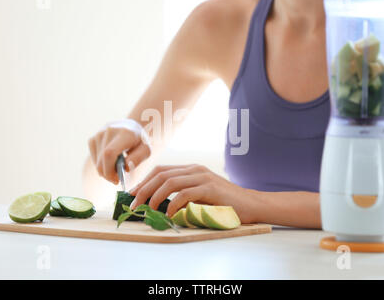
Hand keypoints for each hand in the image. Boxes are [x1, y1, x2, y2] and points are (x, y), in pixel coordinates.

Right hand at [88, 119, 150, 183]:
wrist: (131, 126)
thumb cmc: (140, 141)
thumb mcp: (146, 150)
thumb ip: (137, 159)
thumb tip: (124, 169)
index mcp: (125, 133)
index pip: (109, 153)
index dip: (110, 170)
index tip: (116, 180)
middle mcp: (109, 131)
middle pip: (102, 159)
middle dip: (108, 174)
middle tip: (116, 179)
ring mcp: (99, 134)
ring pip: (97, 161)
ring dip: (105, 169)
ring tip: (116, 167)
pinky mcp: (93, 138)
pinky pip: (94, 158)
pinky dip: (101, 164)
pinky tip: (110, 162)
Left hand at [130, 164, 257, 223]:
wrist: (251, 204)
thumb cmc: (224, 202)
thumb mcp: (200, 194)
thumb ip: (184, 194)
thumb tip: (160, 204)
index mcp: (191, 169)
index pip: (161, 170)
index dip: (144, 181)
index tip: (132, 194)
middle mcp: (195, 169)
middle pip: (161, 174)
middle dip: (143, 188)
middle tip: (133, 203)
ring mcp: (203, 177)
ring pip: (170, 182)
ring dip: (154, 195)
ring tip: (147, 208)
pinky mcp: (210, 188)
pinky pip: (185, 193)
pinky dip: (173, 203)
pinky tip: (169, 213)